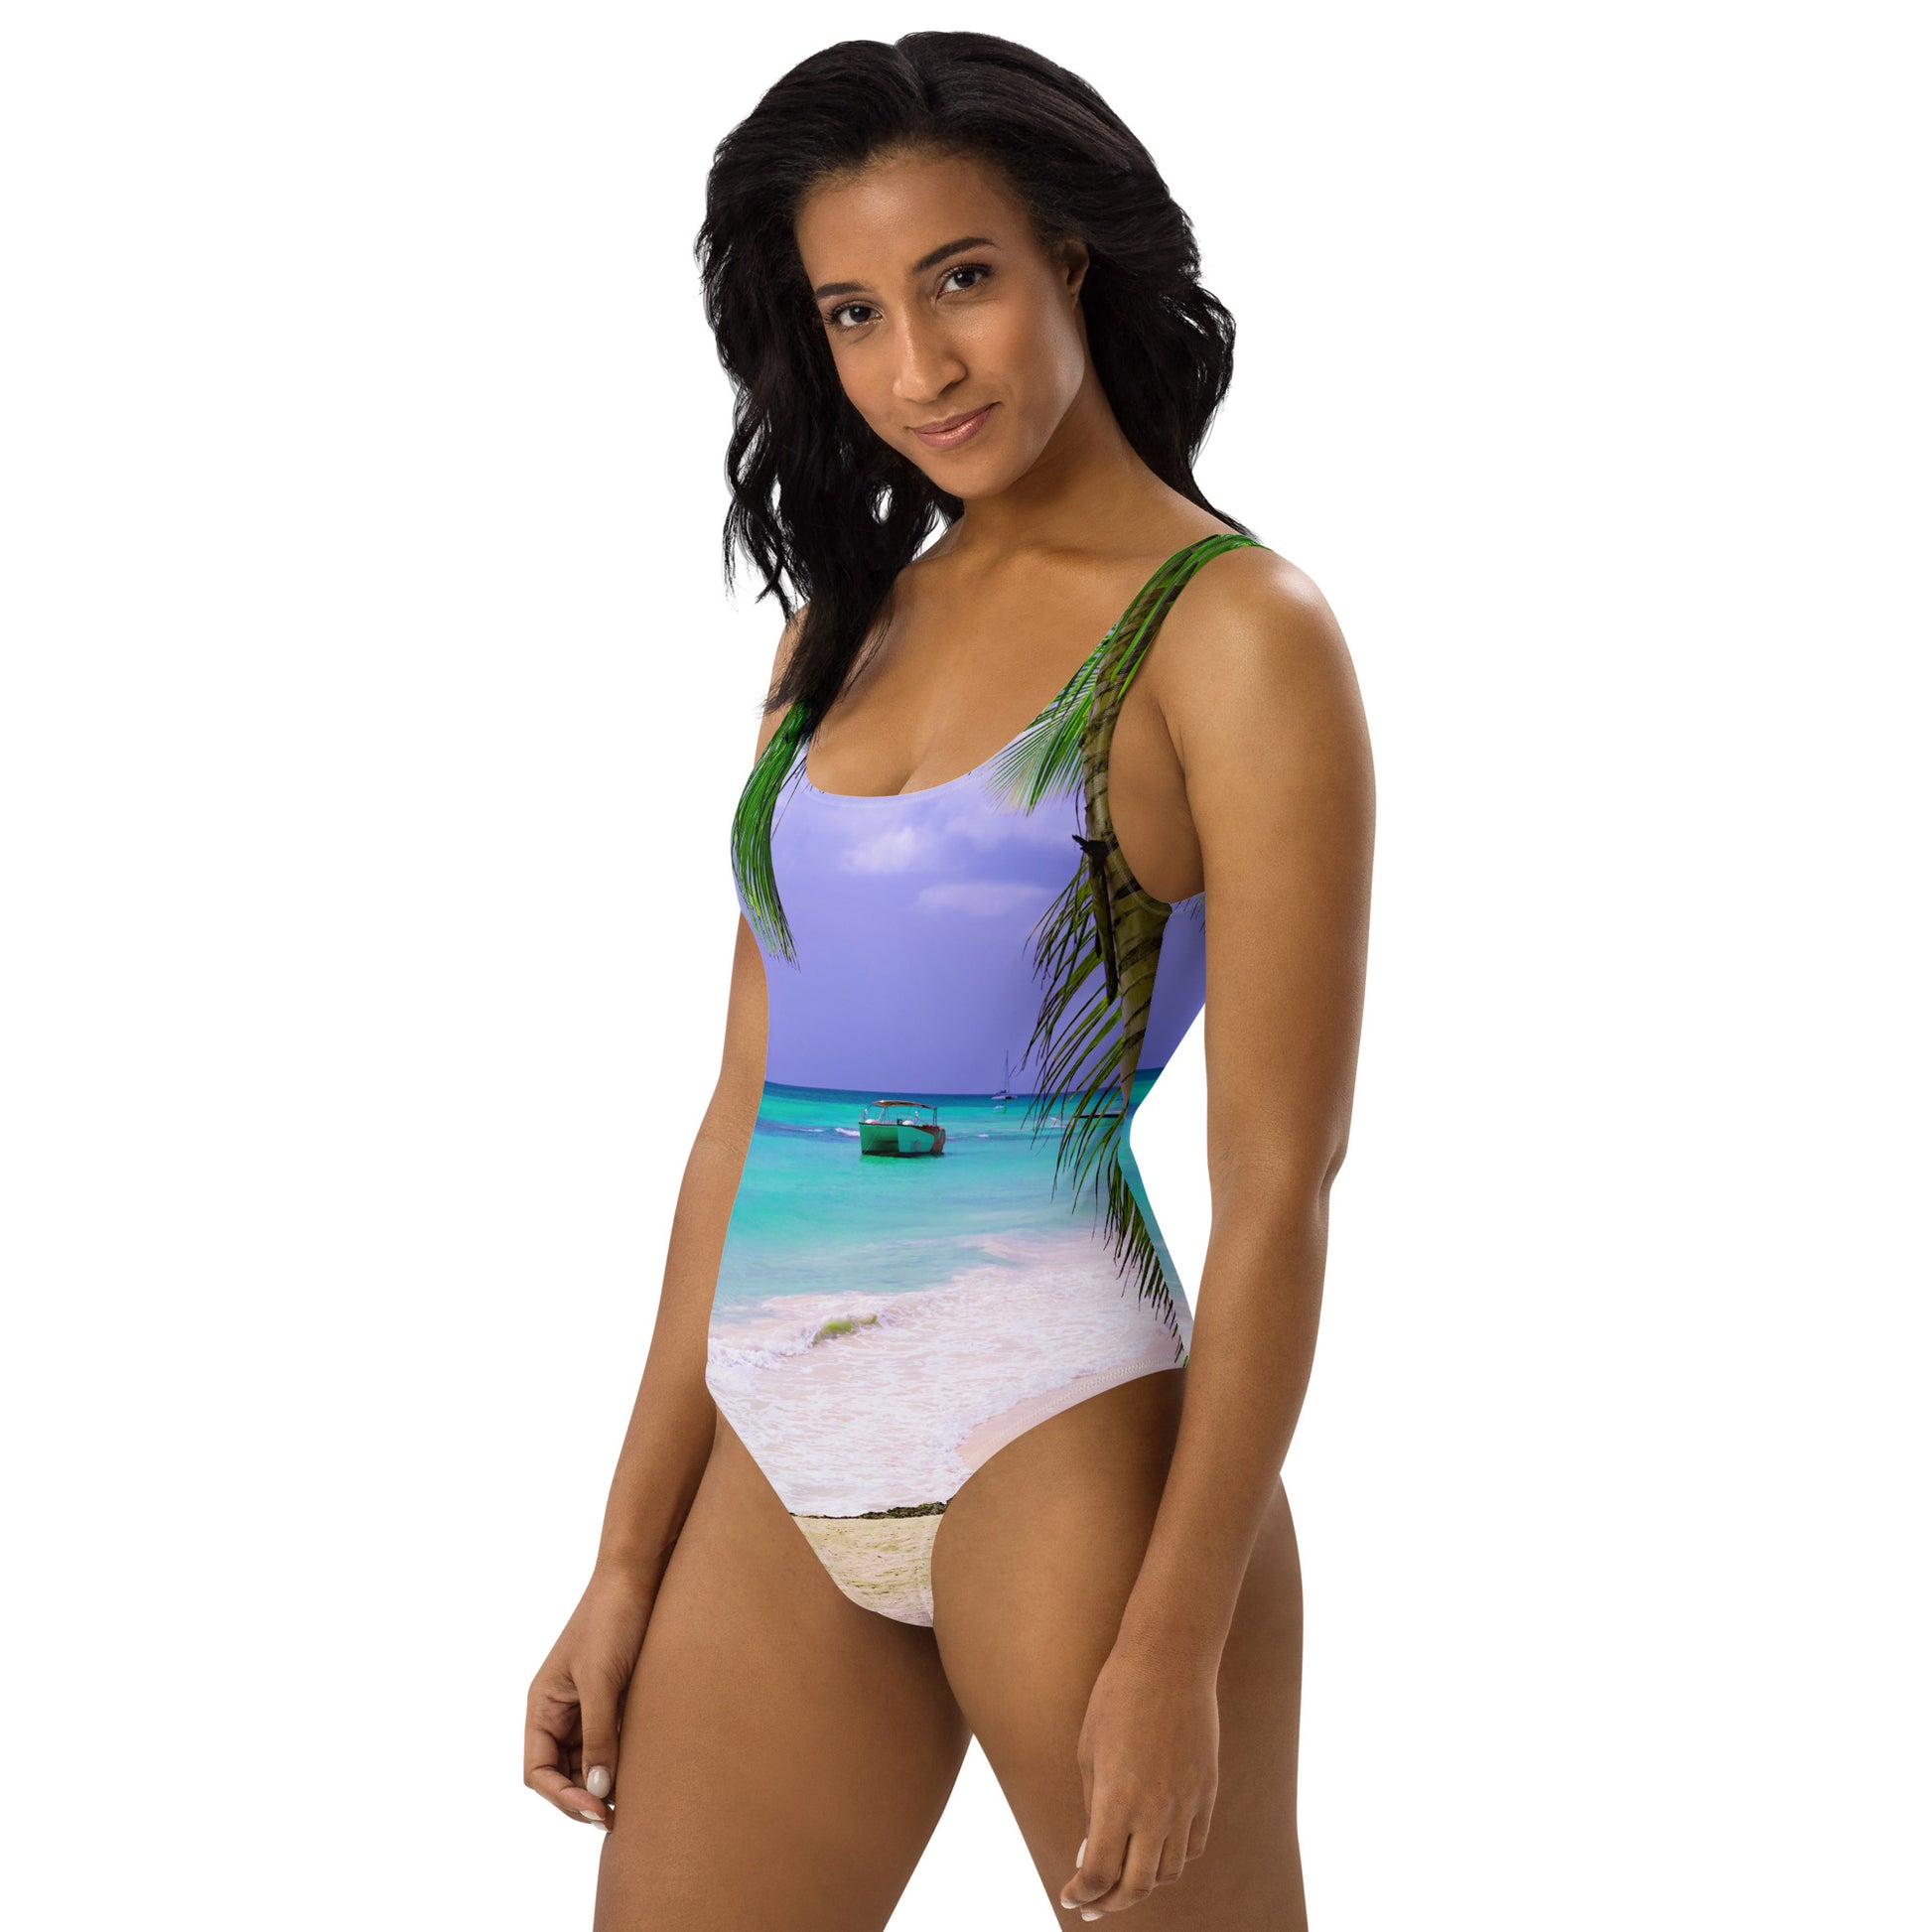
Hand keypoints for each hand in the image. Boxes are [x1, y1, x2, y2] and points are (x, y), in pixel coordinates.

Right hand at [523, 1566, 658, 1830]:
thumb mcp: (602, 1681)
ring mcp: (586, 1708)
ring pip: (586, 1763)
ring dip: (602, 1784)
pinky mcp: (613, 1701)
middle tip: (617, 1816)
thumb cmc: (611, 1621)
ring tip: (632, 1799)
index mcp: (542, 1706)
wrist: (639, 1576)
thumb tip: (599, 1791)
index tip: (596, 1808)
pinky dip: (620, 1762)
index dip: (562, 1797)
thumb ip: (599, 1736)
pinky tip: (641, 1773)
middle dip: (583, 1797)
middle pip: (561, 1774)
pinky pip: (609, 1743)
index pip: (538, 1771)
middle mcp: (559, 1712)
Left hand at [1057, 1641, 1218, 1916]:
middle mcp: (1155, 1810)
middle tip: (1091, 1904)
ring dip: (1143, 1882)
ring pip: (1169, 1872)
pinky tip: (1156, 1850)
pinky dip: (1173, 1859)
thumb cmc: (1117, 1698)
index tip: (1069, 1896)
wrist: (1170, 1659)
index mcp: (1116, 1800)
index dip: (1081, 1893)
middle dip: (1110, 1903)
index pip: (1099, 1874)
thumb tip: (1092, 1850)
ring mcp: (1187, 1803)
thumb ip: (1093, 1807)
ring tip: (1123, 1877)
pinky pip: (1193, 1845)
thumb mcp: (1089, 1752)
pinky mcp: (1208, 1791)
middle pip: (1137, 1886)